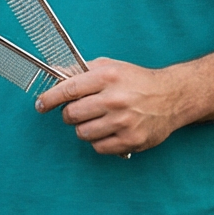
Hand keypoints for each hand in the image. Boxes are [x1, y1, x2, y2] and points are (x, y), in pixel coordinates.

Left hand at [35, 57, 186, 156]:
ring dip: (84, 128)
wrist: (172, 97)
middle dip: (69, 114)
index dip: (49, 99)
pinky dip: (99, 141)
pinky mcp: (131, 140)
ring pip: (82, 133)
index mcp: (108, 77)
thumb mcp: (110, 67)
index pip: (68, 89)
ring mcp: (124, 122)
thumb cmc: (137, 81)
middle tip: (77, 111)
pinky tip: (109, 130)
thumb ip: (81, 71)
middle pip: (72, 115)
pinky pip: (98, 147)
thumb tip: (54, 74)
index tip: (41, 104)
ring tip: (97, 120)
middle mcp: (115, 99)